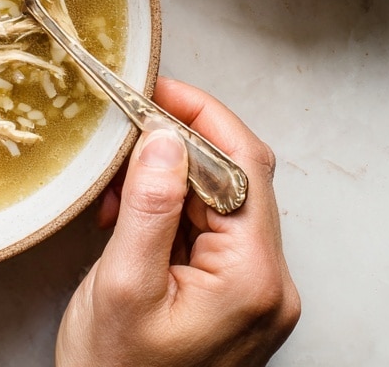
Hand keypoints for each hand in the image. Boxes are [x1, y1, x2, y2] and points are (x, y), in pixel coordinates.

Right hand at [56, 77, 299, 366]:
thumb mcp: (121, 288)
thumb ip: (149, 207)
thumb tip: (167, 136)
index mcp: (253, 279)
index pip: (244, 166)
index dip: (203, 117)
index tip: (159, 91)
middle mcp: (268, 283)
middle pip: (237, 178)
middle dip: (181, 145)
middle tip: (131, 125)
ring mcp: (256, 291)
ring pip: (222, 199)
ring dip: (171, 178)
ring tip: (119, 185)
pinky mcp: (237, 296)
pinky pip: (211, 229)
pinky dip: (172, 209)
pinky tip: (132, 214)